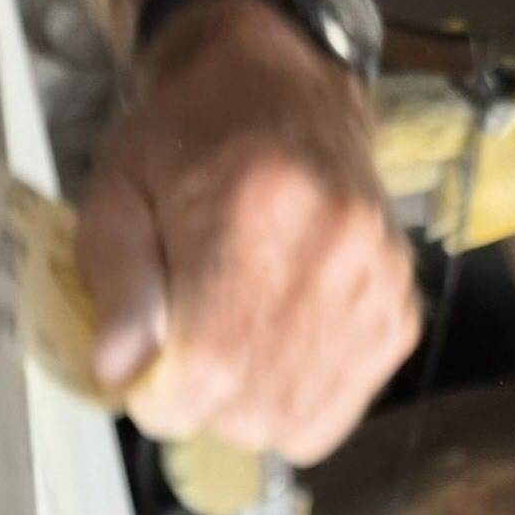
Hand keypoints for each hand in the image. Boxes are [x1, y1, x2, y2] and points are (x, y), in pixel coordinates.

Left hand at [75, 0, 421, 463]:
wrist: (281, 92)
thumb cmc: (183, 143)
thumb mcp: (117, 195)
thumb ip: (115, 284)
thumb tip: (118, 373)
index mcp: (258, 212)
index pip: (205, 371)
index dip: (157, 392)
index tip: (145, 360)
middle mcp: (336, 250)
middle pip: (249, 409)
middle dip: (199, 400)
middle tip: (185, 342)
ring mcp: (378, 286)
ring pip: (291, 422)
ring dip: (244, 406)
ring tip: (229, 340)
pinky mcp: (399, 314)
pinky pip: (332, 412)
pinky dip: (290, 400)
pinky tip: (270, 348)